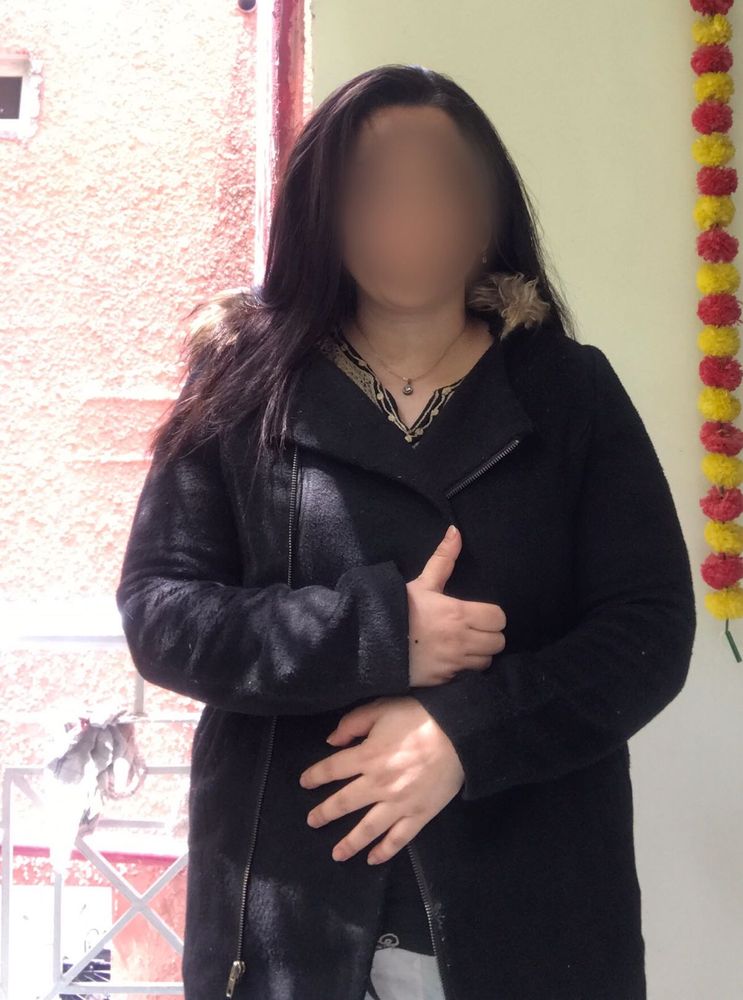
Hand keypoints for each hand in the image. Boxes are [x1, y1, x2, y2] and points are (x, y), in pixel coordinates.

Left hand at [298, 695, 464, 864]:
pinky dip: (385, 851)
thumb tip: (331, 741)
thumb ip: (353, 724)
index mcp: (367, 756)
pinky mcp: (420, 814)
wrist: (460, 731)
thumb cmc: (419, 715)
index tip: (304, 783)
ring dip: (349, 843)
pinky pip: (399, 838)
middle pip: (344, 803)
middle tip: (312, 821)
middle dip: (325, 813)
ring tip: (336, 854)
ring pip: (368, 828)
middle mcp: (378, 784)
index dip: (315, 776)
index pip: (332, 769)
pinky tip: (373, 859)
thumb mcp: (381, 708)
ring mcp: (399, 803)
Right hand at [406, 524, 506, 685]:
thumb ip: (443, 559)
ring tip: (463, 645)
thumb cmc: (397, 609)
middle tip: (474, 629)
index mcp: (458, 613)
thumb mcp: (421, 584)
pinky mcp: (444, 680)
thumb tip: (456, 531)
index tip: (480, 614)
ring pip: (486, 661)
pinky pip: (468, 675)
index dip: (492, 616)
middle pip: (498, 642)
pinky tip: (452, 659)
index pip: (499, 618)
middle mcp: (461, 640)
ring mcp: (453, 663)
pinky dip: (465, 668)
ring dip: (479, 653)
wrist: (369, 642)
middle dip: (489, 635)